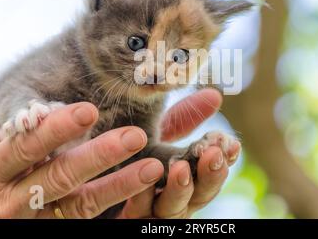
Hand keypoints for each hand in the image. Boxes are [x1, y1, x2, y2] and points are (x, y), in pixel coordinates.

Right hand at [0, 103, 163, 217]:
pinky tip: (139, 195)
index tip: (90, 110)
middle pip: (61, 177)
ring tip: (152, 167)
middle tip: (135, 136)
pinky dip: (110, 208)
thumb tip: (44, 117)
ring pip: (80, 206)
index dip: (58, 129)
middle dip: (101, 156)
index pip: (27, 147)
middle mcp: (10, 202)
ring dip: (119, 186)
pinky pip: (80, 221)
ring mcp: (30, 223)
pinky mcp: (46, 232)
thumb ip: (10, 137)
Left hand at [117, 88, 240, 218]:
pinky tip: (145, 182)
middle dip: (209, 176)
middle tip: (213, 153)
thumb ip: (182, 121)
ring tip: (181, 167)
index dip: (224, 162)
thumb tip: (215, 95)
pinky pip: (138, 217)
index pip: (210, 175)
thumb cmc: (125, 157)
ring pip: (173, 210)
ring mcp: (150, 214)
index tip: (232, 144)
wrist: (85, 180)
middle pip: (199, 196)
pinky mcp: (127, 222)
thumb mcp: (155, 137)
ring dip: (180, 189)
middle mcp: (171, 200)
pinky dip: (143, 200)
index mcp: (183, 181)